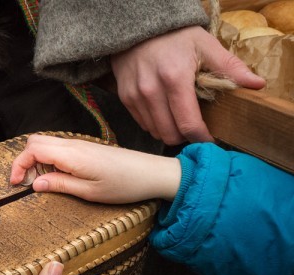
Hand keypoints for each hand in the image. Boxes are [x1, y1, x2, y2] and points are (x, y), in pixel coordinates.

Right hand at [10, 134, 180, 202]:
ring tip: (42, 182)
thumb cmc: (124, 185)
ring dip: (36, 161)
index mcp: (72, 154)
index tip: (16, 183)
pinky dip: (48, 159)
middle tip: (26, 183)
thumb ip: (60, 185)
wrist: (152, 173)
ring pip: (45, 143)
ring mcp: (79, 144)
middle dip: (24, 161)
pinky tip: (57, 176)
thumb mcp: (89, 192)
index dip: (18, 165)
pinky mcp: (85, 147)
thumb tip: (34, 184)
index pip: (33, 149)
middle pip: (35, 141)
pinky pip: (58, 148)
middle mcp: (73, 144)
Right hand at [110, 25, 264, 144]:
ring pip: (155, 131)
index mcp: (175, 78)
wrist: (139, 29)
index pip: (188, 123)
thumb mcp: (205, 45)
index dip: (201, 137)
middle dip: (185, 137)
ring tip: (179, 120)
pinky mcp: (125, 98)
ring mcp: (136, 96)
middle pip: (170, 133)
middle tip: (195, 129)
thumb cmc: (176, 37)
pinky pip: (143, 123)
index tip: (209, 139)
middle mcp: (152, 91)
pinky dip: (156, 124)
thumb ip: (230, 67)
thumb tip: (256, 84)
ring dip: (170, 131)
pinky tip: (164, 112)